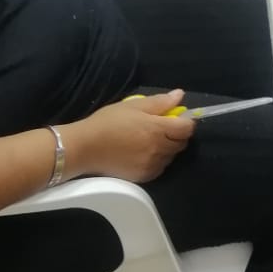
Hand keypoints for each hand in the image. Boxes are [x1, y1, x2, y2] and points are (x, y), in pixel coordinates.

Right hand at [65, 91, 194, 183]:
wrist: (85, 147)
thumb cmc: (108, 122)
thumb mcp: (133, 106)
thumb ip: (160, 102)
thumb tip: (180, 95)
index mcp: (157, 130)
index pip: (187, 128)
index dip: (185, 121)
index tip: (177, 118)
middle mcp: (159, 150)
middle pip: (181, 143)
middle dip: (177, 134)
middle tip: (161, 127)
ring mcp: (152, 165)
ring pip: (172, 156)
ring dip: (168, 148)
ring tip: (150, 140)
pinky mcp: (144, 176)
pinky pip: (160, 167)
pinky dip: (158, 160)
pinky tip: (144, 153)